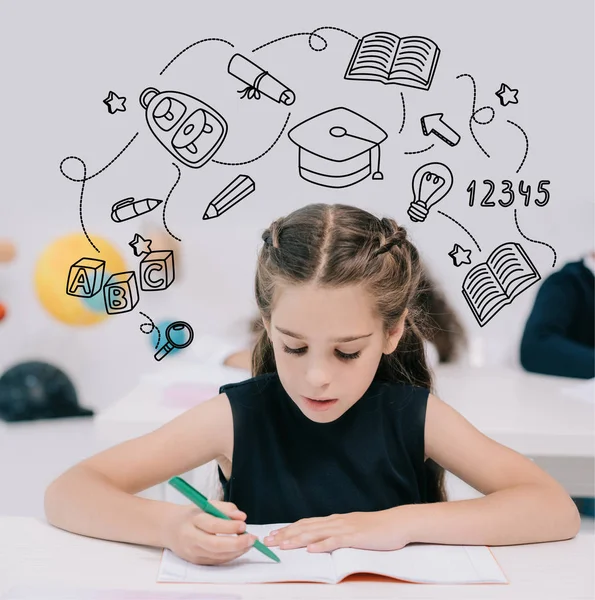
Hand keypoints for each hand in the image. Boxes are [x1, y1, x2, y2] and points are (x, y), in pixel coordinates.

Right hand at [162, 500, 257, 564]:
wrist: (170, 528)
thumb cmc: (192, 514)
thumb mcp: (206, 504)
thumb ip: (225, 508)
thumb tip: (241, 516)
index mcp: (192, 520)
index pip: (212, 525)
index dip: (229, 526)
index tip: (244, 524)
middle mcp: (191, 538)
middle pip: (215, 545)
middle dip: (236, 543)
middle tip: (252, 538)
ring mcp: (192, 552)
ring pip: (217, 556)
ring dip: (237, 551)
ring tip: (249, 543)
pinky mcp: (196, 561)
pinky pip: (216, 561)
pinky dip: (230, 556)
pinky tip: (240, 549)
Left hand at [263, 509, 410, 552]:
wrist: (397, 523)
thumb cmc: (376, 529)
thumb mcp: (352, 528)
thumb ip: (337, 532)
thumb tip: (320, 539)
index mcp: (334, 520)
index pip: (306, 523)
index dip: (288, 529)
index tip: (273, 535)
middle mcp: (336, 521)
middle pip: (306, 527)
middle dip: (286, 534)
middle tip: (268, 541)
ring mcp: (345, 528)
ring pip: (317, 533)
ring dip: (298, 539)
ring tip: (283, 545)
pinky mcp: (356, 536)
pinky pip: (336, 541)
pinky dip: (322, 544)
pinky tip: (311, 549)